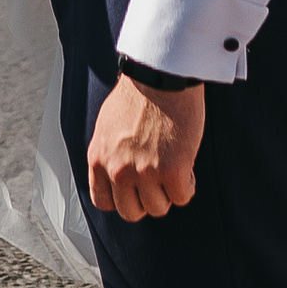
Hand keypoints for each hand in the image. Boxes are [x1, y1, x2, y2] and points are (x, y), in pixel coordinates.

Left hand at [87, 71, 204, 220]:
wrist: (160, 75)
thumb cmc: (138, 92)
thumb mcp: (108, 126)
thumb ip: (110, 153)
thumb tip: (117, 170)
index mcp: (98, 158)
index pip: (103, 201)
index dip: (122, 199)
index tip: (134, 191)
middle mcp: (118, 170)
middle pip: (131, 212)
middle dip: (146, 199)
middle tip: (157, 182)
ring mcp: (145, 173)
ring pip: (158, 208)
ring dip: (168, 192)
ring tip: (173, 169)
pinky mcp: (172, 170)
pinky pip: (182, 197)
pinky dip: (187, 186)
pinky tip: (186, 167)